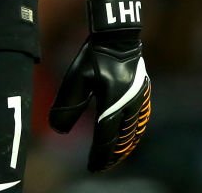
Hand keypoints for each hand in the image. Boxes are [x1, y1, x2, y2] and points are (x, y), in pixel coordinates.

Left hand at [49, 0, 150, 171]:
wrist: (118, 36)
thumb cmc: (94, 56)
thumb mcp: (76, 79)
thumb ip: (67, 106)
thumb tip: (58, 129)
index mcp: (113, 105)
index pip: (105, 139)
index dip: (99, 156)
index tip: (92, 167)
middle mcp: (129, 107)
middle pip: (121, 140)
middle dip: (111, 155)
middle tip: (102, 165)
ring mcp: (139, 100)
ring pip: (133, 133)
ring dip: (123, 147)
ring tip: (114, 156)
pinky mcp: (143, 93)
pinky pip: (140, 121)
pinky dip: (133, 134)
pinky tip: (128, 136)